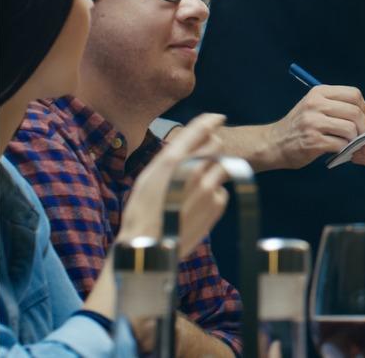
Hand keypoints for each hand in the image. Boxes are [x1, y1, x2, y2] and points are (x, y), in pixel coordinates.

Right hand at [120, 114, 229, 256]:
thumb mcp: (149, 176)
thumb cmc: (142, 211)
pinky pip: (222, 190)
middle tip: (201, 159)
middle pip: (217, 145)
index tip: (218, 118)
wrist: (150, 247)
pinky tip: (195, 206)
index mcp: (172, 160)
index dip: (211, 121)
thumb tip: (190, 144)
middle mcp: (193, 170)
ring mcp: (209, 187)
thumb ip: (172, 157)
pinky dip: (213, 194)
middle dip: (212, 147)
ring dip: (212, 172)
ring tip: (193, 189)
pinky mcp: (217, 204)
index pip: (199, 129)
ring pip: (221, 167)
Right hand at [267, 85, 364, 169]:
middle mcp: (315, 104)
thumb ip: (338, 105)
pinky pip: (341, 144)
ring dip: (354, 138)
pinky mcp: (312, 141)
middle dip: (363, 126)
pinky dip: (344, 148)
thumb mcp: (315, 106)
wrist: (274, 143)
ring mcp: (313, 123)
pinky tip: (338, 148)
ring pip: (350, 128)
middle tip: (360, 134)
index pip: (354, 94)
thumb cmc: (300, 125)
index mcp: (318, 92)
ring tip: (347, 141)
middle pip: (355, 112)